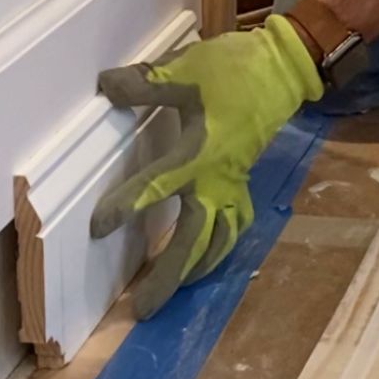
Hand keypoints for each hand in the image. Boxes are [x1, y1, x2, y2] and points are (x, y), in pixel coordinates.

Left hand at [90, 18, 323, 318]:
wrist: (281, 68)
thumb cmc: (233, 70)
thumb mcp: (186, 69)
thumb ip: (146, 84)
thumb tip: (106, 87)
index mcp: (199, 154)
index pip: (156, 188)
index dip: (126, 207)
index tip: (98, 228)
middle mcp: (217, 180)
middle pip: (193, 240)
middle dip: (168, 276)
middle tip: (141, 309)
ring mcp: (233, 184)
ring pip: (217, 241)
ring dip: (194, 270)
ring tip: (171, 293)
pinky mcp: (244, 180)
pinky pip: (233, 225)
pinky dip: (220, 247)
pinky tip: (206, 257)